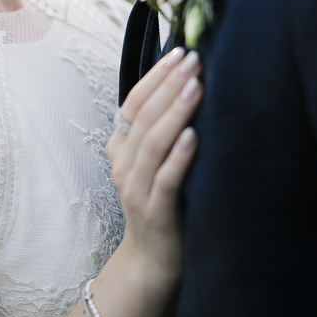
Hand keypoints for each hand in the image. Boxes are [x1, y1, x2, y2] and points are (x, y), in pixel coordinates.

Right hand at [108, 46, 200, 278]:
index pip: (131, 105)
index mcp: (121, 151)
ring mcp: (137, 190)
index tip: (179, 53)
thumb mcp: (152, 165)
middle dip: (169, 85)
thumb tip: (187, 89)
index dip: (153, 78)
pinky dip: (179, 156)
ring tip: (196, 86)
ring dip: (175, 112)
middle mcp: (124, 167)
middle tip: (193, 60)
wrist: (152, 263)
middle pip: (143, 118)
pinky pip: (165, 180)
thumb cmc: (162, 206)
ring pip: (152, 144)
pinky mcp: (156, 213)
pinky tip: (194, 136)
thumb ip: (158, 133)